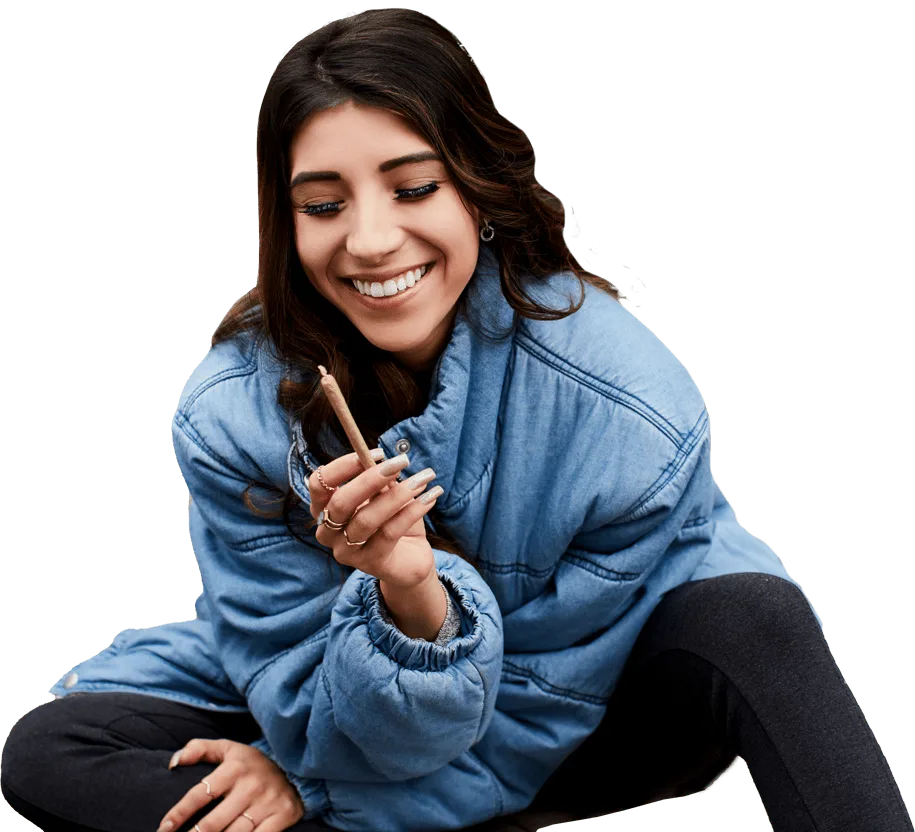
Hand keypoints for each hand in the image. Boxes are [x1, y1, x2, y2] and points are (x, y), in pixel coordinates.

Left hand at [157, 738, 303, 831]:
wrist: (295, 768)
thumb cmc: (252, 764)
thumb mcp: (228, 749)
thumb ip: (200, 749)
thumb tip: (173, 762)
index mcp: (234, 767)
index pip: (200, 794)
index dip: (179, 813)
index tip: (164, 828)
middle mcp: (250, 786)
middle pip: (214, 822)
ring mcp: (267, 802)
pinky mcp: (281, 816)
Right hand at [310, 450, 441, 589]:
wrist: (409, 560)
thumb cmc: (391, 522)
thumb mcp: (384, 496)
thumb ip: (380, 482)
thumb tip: (387, 461)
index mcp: (325, 510)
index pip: (318, 484)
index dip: (344, 466)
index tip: (377, 453)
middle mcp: (328, 533)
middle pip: (340, 503)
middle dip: (371, 479)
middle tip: (401, 462)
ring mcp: (347, 551)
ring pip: (367, 519)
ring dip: (398, 494)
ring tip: (422, 480)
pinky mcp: (371, 563)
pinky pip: (390, 532)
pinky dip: (412, 511)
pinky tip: (429, 498)